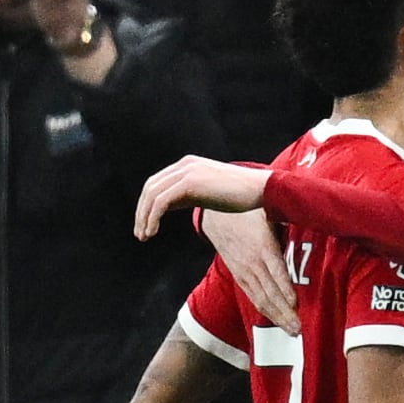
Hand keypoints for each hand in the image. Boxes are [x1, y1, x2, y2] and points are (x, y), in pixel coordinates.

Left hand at [135, 156, 273, 238]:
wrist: (262, 190)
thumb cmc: (243, 196)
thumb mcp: (211, 193)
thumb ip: (191, 195)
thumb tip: (175, 204)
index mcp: (188, 165)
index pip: (158, 183)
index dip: (147, 205)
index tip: (146, 225)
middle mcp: (184, 165)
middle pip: (150, 187)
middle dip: (142, 212)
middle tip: (140, 234)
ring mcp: (186, 173)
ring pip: (153, 195)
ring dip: (144, 218)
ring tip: (144, 237)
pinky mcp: (190, 184)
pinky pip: (162, 202)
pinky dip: (153, 218)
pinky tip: (152, 232)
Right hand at [202, 206, 299, 334]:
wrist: (215, 213)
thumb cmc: (248, 209)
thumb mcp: (268, 207)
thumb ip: (287, 217)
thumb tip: (312, 217)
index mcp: (262, 244)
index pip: (275, 269)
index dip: (284, 287)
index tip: (295, 303)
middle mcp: (252, 262)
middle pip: (269, 291)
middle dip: (284, 312)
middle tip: (298, 329)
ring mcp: (244, 272)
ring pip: (261, 299)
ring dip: (278, 317)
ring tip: (293, 331)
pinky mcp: (240, 277)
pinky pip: (254, 297)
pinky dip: (267, 311)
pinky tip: (278, 321)